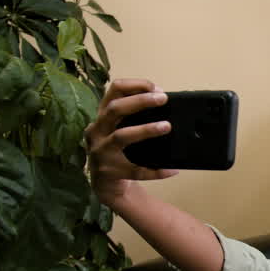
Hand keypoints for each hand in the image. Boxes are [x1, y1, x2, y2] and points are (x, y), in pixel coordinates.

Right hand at [85, 78, 178, 206]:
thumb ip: (133, 117)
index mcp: (102, 117)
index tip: (155, 87)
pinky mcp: (110, 172)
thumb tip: (162, 102)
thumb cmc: (117, 151)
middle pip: (114, 109)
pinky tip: (172, 169)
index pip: (113, 91)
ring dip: (145, 130)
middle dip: (140, 101)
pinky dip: (156, 170)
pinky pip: (136, 170)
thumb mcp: (119, 129)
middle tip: (163, 99)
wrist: (105, 185)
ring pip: (122, 136)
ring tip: (166, 126)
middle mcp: (97, 131)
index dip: (134, 85)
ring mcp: (101, 152)